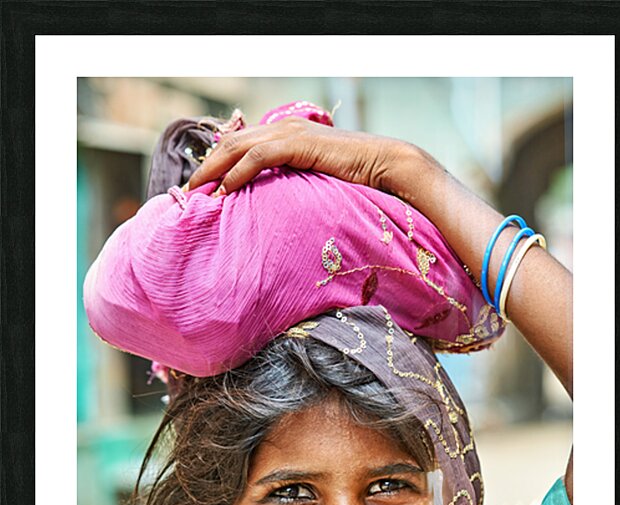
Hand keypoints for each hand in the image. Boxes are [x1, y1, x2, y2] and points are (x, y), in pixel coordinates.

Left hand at [186, 116, 414, 196]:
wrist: (385, 166)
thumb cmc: (355, 182)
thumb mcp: (314, 184)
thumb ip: (292, 188)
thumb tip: (274, 213)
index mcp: (284, 136)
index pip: (239, 146)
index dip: (215, 165)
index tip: (198, 190)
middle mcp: (283, 129)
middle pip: (230, 144)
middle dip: (205, 167)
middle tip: (185, 193)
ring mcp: (290, 134)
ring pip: (238, 147)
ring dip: (213, 170)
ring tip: (195, 193)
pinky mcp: (299, 144)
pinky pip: (258, 156)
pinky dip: (237, 173)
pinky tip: (224, 190)